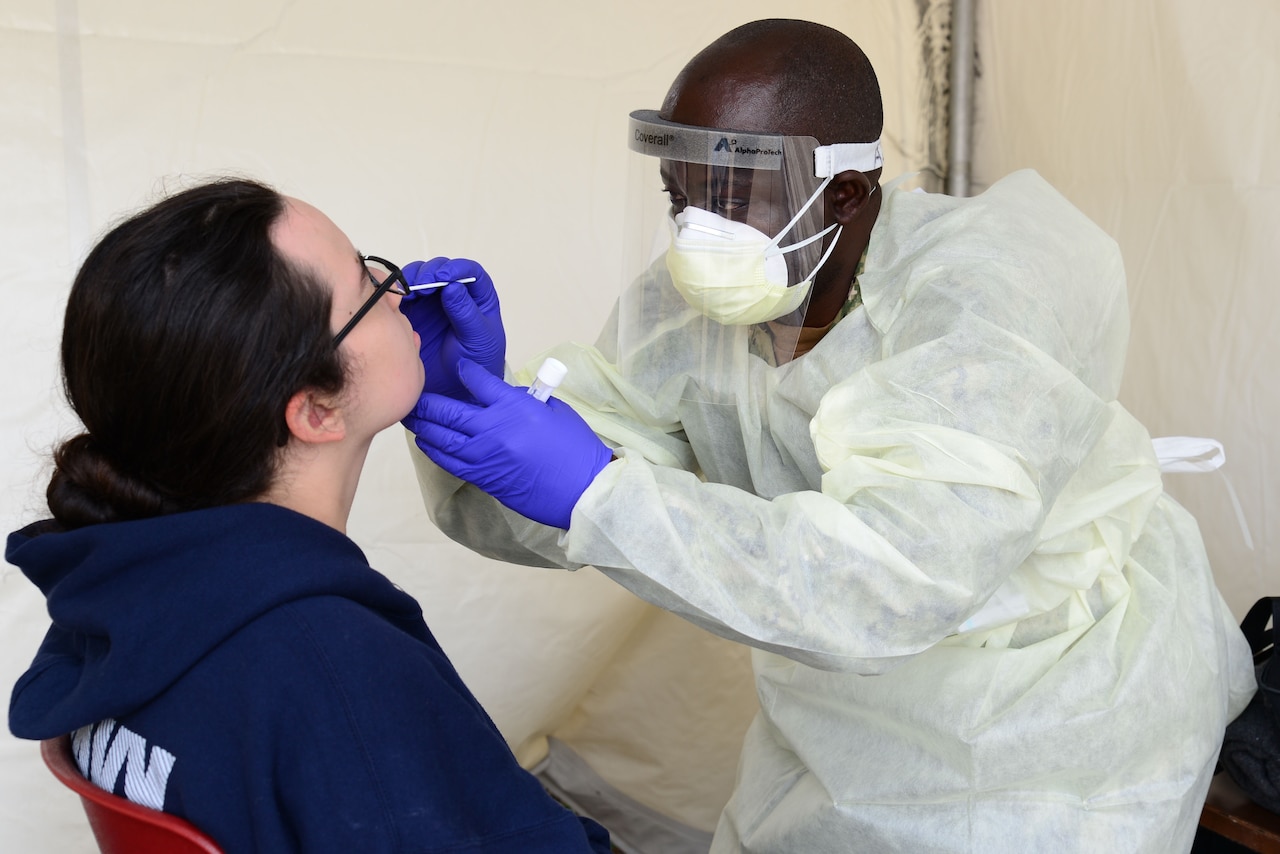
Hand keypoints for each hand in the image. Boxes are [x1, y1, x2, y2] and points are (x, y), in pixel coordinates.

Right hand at [399, 257, 505, 399]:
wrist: (456, 390)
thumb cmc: (477, 365)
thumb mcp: (477, 339)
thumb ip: (466, 313)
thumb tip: (453, 286)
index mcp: (479, 298)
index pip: (470, 273)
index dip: (456, 269)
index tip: (444, 278)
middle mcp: (455, 295)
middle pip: (441, 270)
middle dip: (431, 273)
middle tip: (422, 286)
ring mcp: (432, 302)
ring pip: (420, 278)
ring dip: (412, 280)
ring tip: (409, 294)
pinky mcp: (412, 312)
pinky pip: (403, 295)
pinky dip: (397, 293)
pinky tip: (398, 302)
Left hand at [403, 359, 612, 528]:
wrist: (582, 489)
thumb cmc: (575, 448)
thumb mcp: (554, 410)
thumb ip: (523, 401)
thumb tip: (503, 398)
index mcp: (514, 406)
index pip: (477, 380)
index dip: (464, 370)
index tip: (457, 366)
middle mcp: (492, 429)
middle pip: (447, 411)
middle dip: (426, 401)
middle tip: (412, 394)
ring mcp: (484, 456)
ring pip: (440, 438)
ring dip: (423, 426)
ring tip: (412, 417)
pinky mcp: (482, 478)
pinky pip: (448, 461)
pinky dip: (434, 449)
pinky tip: (427, 442)